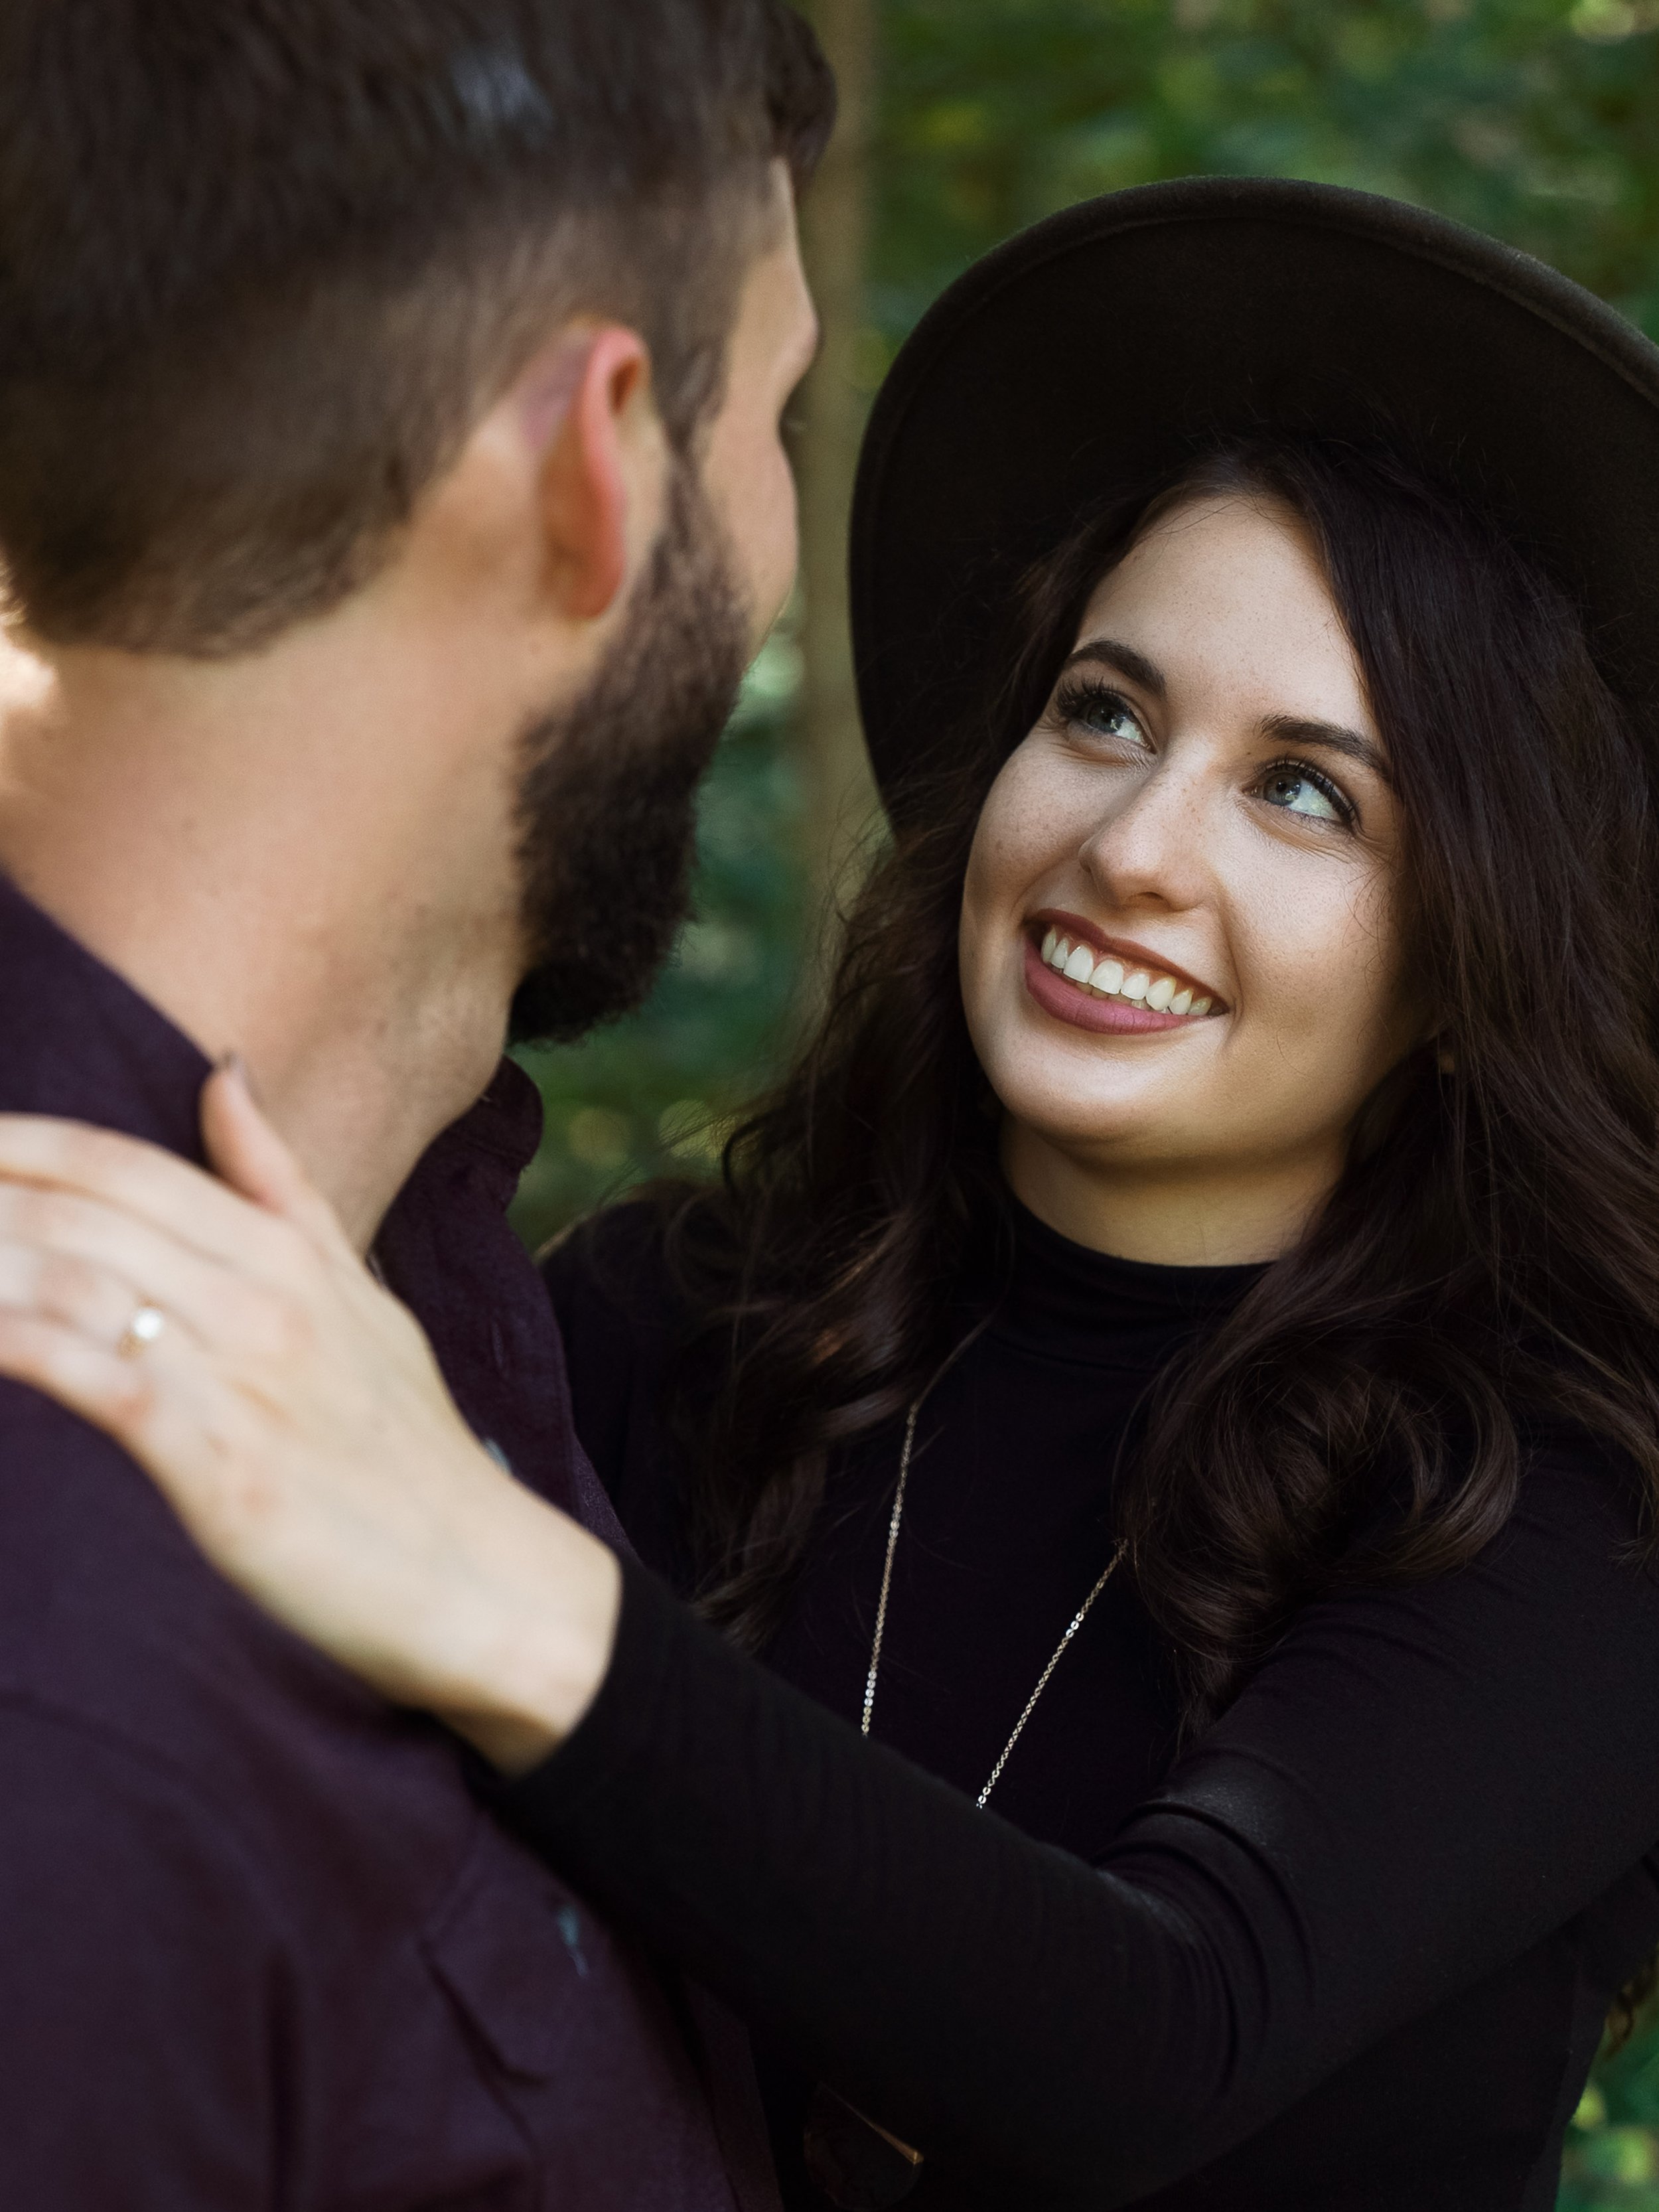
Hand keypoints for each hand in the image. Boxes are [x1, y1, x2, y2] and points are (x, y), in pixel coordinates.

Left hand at [0, 1066, 619, 1771]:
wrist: (486, 1584)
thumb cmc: (408, 1449)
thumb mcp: (359, 1297)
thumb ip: (282, 1188)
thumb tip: (221, 1069)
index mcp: (286, 1251)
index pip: (116, 1163)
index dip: (10, 1141)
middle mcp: (261, 1295)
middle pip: (75, 1207)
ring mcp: (244, 1375)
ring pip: (68, 1278)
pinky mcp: (222, 1464)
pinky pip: (92, 1376)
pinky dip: (14, 1337)